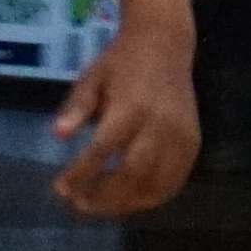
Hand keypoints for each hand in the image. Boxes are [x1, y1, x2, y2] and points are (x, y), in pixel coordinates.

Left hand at [51, 28, 201, 216]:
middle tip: (80, 205)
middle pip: (131, 173)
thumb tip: (58, 135)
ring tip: (102, 206)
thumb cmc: (121, 63)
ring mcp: (180, 136)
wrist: (164, 44)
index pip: (103, 149)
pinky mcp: (192, 142)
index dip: (81, 174)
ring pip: (156, 184)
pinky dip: (153, 197)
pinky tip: (132, 200)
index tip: (61, 189)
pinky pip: (175, 180)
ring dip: (127, 203)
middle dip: (103, 196)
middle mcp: (159, 124)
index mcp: (130, 106)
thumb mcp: (91, 78)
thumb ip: (76, 108)